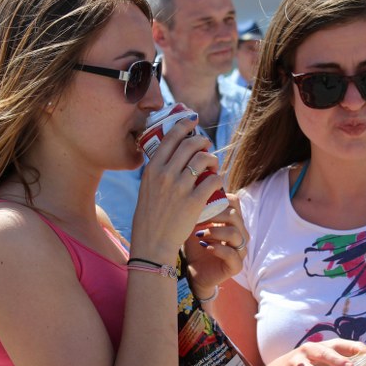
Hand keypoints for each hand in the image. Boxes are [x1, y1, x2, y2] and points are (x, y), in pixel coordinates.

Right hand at [130, 116, 223, 263]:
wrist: (152, 244)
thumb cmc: (149, 218)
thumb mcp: (146, 189)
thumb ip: (157, 173)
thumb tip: (170, 159)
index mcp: (152, 169)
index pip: (170, 137)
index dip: (184, 125)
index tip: (193, 121)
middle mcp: (165, 174)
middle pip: (190, 144)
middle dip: (203, 141)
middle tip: (206, 146)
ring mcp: (180, 187)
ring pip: (203, 159)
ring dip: (212, 158)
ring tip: (213, 164)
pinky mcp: (194, 201)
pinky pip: (213, 179)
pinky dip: (218, 176)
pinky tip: (219, 178)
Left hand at [184, 194, 247, 295]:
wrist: (193, 272)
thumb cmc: (194, 245)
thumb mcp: (193, 224)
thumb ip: (195, 208)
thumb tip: (188, 186)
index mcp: (232, 221)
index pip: (234, 202)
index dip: (218, 200)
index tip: (199, 203)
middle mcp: (240, 234)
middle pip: (235, 216)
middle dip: (214, 215)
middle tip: (197, 218)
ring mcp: (240, 250)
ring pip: (235, 234)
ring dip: (215, 232)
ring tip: (199, 235)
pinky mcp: (236, 266)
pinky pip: (232, 254)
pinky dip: (217, 248)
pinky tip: (204, 247)